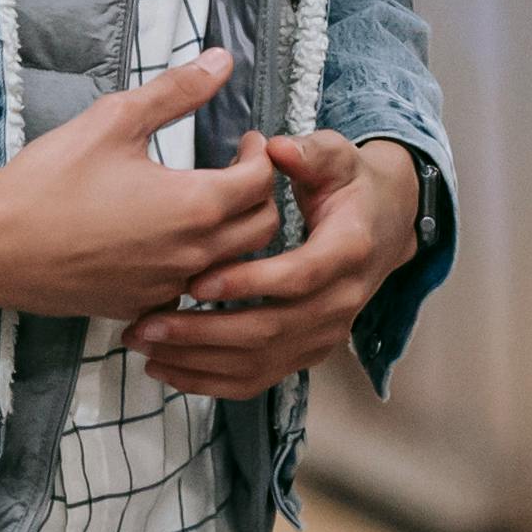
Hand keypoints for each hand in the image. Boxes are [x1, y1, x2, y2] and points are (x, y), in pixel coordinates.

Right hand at [0, 50, 277, 321]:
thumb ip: (177, 91)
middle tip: (236, 168)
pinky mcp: (140, 307)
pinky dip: (196, 268)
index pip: (263, 180)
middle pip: (263, 227)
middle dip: (260, 194)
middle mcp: (191, 254)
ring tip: (208, 203)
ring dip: (234, 234)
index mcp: (194, 205)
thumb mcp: (115, 119)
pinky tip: (170, 243)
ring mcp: (166, 288)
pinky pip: (189, 291)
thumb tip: (222, 61)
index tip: (246, 141)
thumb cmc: (49, 179)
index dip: (263, 154)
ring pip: (232, 265)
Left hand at [129, 134, 434, 402]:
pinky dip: (210, 383)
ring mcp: (326, 333)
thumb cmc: (351, 187)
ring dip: (198, 360)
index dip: (248, 282)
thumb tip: (275, 148)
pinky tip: (168, 369)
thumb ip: (308, 152)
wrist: (386, 226)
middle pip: (271, 330)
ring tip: (145, 345)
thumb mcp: (338, 158)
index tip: (198, 281)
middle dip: (203, 332)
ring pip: (259, 362)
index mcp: (350, 250)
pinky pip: (257, 381)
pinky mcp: (308, 353)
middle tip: (147, 325)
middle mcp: (342, 300)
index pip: (299, 276)